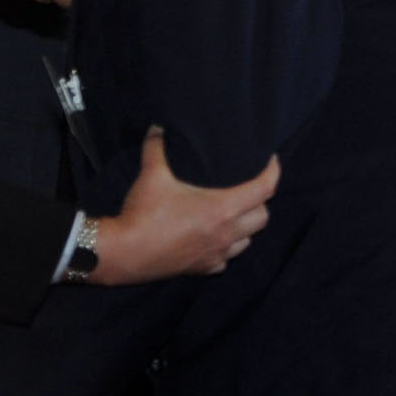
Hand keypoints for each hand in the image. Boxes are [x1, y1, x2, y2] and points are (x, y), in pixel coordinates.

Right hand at [93, 129, 278, 284]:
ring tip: (233, 214)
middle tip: (247, 188)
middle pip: (263, 216)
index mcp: (223, 209)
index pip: (265, 188)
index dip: (273, 171)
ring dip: (245, 226)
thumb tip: (158, 127)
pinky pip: (225, 259)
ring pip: (247, 240)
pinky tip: (214, 239)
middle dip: (260, 201)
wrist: (122, 253)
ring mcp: (217, 253)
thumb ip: (157, 148)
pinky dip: (225, 248)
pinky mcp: (203, 268)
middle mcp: (227, 233)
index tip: (270, 161)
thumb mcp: (152, 176)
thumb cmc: (142, 214)